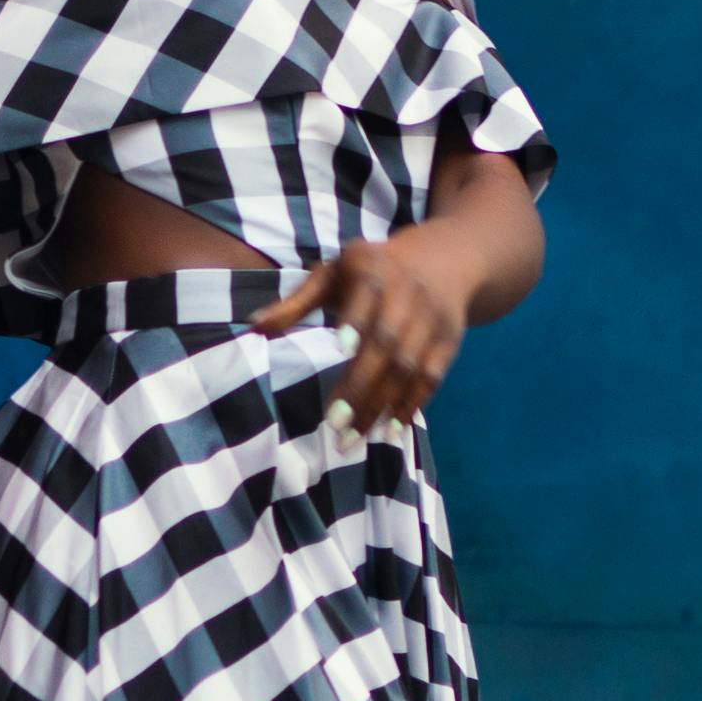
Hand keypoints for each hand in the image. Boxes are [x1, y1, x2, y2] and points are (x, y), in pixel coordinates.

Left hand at [249, 234, 463, 429]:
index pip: (368, 295)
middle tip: (334, 425)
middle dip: (361, 385)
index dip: (357, 321)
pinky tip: (390, 430)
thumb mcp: (333, 274)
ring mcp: (432, 320)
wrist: (443, 261)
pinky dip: (412, 405)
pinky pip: (432, 378)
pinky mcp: (448, 342)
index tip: (340, 349)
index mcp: (374, 269)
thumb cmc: (370, 271)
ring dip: (382, 405)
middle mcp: (408, 294)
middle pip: (387, 343)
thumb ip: (296, 302)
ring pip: (409, 368)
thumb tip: (253, 327)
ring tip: (353, 439)